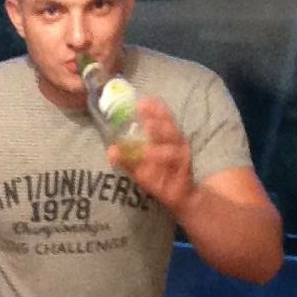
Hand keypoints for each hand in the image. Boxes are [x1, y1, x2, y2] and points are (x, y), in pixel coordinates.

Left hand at [107, 97, 192, 217]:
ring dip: (160, 141)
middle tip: (143, 112)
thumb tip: (111, 150)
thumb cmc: (161, 176)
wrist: (182, 196)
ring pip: (173, 148)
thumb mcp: (142, 166)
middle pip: (170, 128)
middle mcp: (178, 145)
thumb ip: (128, 157)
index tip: (142, 100)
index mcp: (169, 138)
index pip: (164, 119)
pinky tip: (150, 163)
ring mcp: (182, 159)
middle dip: (158, 119)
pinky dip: (163, 165)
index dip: (155, 109)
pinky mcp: (184, 175)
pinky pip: (175, 168)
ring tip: (148, 135)